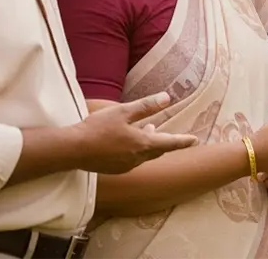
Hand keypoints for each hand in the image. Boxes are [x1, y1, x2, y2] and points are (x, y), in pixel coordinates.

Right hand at [73, 93, 199, 173]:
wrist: (73, 150)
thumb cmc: (98, 128)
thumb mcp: (123, 112)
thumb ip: (146, 106)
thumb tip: (167, 98)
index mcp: (143, 144)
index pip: (170, 143)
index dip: (183, 141)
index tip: (194, 140)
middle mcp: (137, 158)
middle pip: (158, 150)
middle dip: (165, 142)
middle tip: (173, 136)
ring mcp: (125, 166)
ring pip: (144, 155)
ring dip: (149, 145)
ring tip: (147, 130)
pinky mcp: (114, 169)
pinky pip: (132, 160)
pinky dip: (136, 151)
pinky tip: (127, 143)